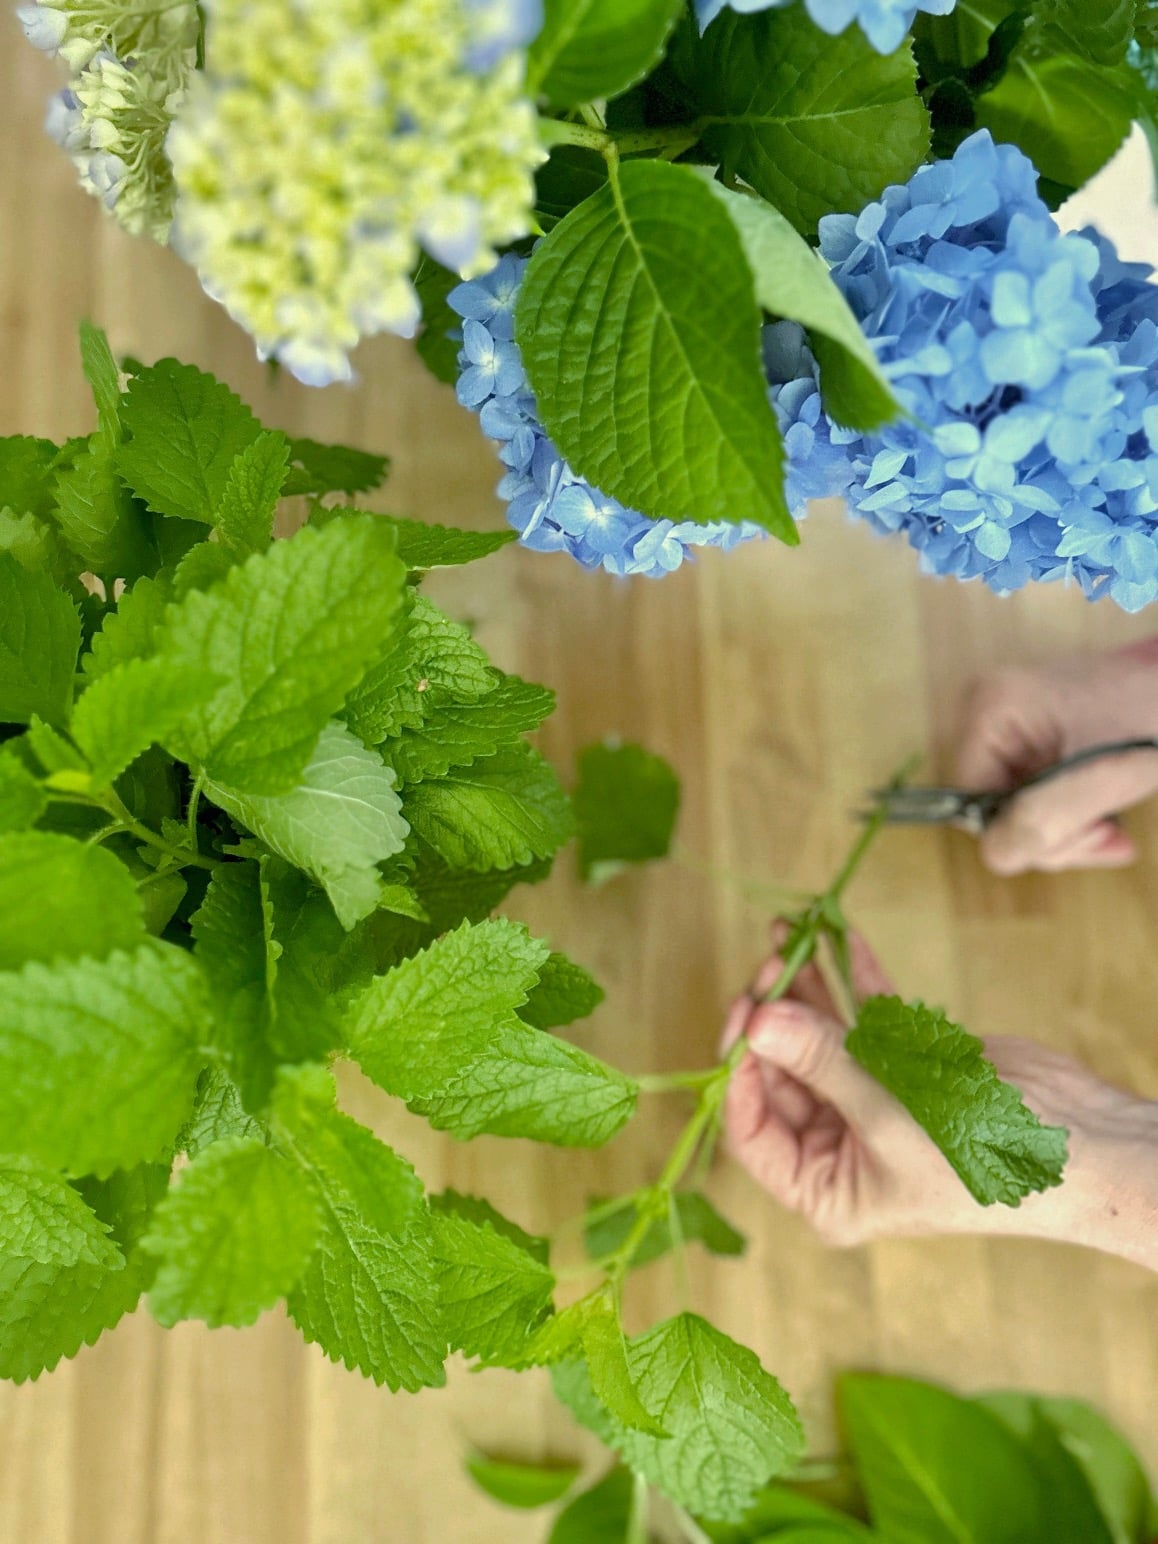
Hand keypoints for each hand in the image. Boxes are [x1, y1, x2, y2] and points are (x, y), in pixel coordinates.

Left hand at [721, 926, 1157, 1266]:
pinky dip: (851, 977)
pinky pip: (864, 1016)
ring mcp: (870, 1100)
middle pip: (781, 1073)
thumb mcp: (890, 1116)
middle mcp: (839, 1146)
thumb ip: (822, 1064)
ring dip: (802, 986)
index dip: (739, 1073)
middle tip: (767, 967)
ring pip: (817, 1037)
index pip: (752, 1131)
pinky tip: (837, 938)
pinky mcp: (904, 1062)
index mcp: (825, 1188)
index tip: (744, 1016)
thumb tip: (758, 1021)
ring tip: (785, 935)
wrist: (1080, 1143)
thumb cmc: (983, 1158)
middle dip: (771, 1016)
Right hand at [955, 639, 1157, 873]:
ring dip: (1066, 834)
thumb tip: (998, 855)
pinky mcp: (1030, 742)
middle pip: (992, 806)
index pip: (973, 798)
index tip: (1082, 833)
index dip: (1019, 830)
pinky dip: (1069, 818)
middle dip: (1051, 835)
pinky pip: (1032, 797)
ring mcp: (1008, 728)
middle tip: (1105, 834)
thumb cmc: (1152, 719)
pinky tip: (1105, 820)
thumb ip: (1044, 819)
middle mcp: (987, 714)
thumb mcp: (1103, 777)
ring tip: (1113, 829)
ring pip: (1014, 810)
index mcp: (992, 709)